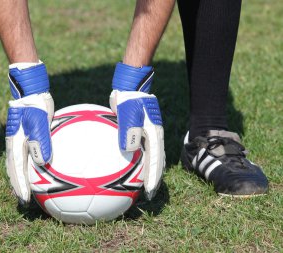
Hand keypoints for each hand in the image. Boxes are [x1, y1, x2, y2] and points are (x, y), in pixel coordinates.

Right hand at [5, 92, 53, 203]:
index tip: (24, 199)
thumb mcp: (39, 121)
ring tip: (28, 189)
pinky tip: (40, 168)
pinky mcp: (27, 136)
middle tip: (23, 199)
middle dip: (18, 186)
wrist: (31, 91)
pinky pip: (28, 155)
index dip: (20, 185)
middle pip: (15, 170)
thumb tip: (42, 161)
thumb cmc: (35, 105)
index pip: (16, 169)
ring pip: (20, 163)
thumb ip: (40, 140)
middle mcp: (15, 145)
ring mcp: (20, 140)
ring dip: (22, 177)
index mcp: (15, 144)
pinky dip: (30, 166)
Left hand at [110, 62, 164, 199]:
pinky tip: (127, 167)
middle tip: (149, 194)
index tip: (150, 192)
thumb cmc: (129, 99)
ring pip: (150, 158)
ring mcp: (148, 135)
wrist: (130, 86)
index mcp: (154, 135)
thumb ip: (129, 131)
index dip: (153, 178)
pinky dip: (138, 161)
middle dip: (154, 179)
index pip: (156, 161)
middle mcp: (154, 137)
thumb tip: (128, 150)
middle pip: (157, 163)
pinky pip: (140, 151)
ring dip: (147, 172)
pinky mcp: (140, 132)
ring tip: (140, 185)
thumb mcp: (128, 114)